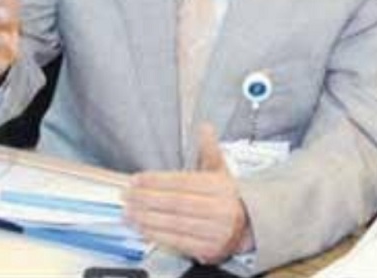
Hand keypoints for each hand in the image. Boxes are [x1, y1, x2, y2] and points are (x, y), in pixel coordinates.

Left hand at [124, 123, 252, 264]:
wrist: (248, 225)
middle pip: (176, 203)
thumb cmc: (227, 196)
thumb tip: (204, 127)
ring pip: (175, 223)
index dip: (157, 181)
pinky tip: (142, 228)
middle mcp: (220, 209)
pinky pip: (178, 242)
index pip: (183, 182)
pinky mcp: (209, 250)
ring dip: (147, 218)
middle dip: (147, 199)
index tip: (137, 179)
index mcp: (221, 186)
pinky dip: (157, 235)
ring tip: (128, 212)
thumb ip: (209, 149)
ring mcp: (215, 231)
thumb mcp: (221, 170)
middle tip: (127, 195)